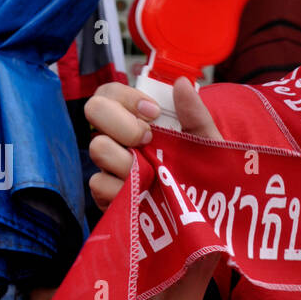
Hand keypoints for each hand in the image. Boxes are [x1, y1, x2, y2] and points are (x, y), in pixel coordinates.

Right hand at [85, 76, 222, 210]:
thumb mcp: (206, 143)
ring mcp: (109, 166)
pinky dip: (124, 190)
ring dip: (127, 160)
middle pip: (93, 110)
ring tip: (151, 173)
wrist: (205, 216)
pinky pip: (100, 184)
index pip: (110, 92)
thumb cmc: (202, 174)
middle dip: (124, 123)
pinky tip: (144, 195)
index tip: (154, 112)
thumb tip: (181, 83)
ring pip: (98, 148)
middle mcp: (118, 138)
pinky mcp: (106, 195)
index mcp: (137, 119)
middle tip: (149, 141)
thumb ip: (195, 114)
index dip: (126, 96)